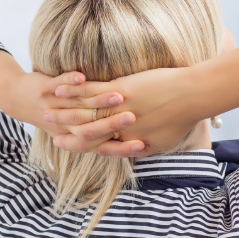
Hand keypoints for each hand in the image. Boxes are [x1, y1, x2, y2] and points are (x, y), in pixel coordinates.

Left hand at [0, 50, 140, 153]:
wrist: (20, 99)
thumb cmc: (59, 114)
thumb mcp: (81, 127)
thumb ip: (106, 133)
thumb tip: (138, 140)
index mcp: (80, 137)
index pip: (103, 146)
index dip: (121, 148)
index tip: (141, 144)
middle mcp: (67, 127)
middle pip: (93, 129)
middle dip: (114, 123)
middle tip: (134, 118)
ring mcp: (56, 109)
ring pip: (79, 108)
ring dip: (99, 101)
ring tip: (119, 95)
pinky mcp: (45, 90)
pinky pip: (58, 85)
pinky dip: (69, 81)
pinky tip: (82, 76)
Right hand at [46, 67, 202, 156]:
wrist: (193, 95)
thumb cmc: (184, 117)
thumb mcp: (163, 142)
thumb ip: (144, 147)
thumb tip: (135, 150)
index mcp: (128, 141)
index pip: (96, 147)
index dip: (77, 145)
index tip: (62, 142)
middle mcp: (119, 130)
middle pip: (83, 132)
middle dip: (63, 129)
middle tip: (45, 124)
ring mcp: (117, 110)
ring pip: (82, 112)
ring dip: (61, 110)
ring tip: (45, 105)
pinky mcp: (119, 90)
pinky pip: (89, 93)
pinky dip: (72, 91)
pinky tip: (58, 87)